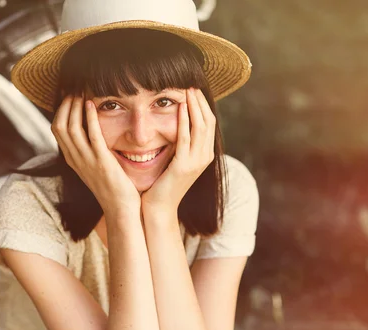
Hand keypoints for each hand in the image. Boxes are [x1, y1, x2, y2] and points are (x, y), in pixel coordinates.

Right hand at [51, 96, 140, 215]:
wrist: (122, 210)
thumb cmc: (114, 188)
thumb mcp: (96, 167)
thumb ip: (91, 151)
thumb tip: (93, 133)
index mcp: (74, 159)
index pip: (57, 129)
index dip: (61, 110)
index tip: (69, 95)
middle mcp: (76, 159)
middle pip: (60, 126)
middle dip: (65, 104)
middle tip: (74, 88)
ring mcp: (87, 161)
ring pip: (71, 128)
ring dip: (74, 107)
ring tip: (80, 92)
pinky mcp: (102, 162)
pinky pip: (92, 136)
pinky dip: (90, 118)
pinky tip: (92, 104)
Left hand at [140, 88, 215, 215]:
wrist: (158, 207)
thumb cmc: (162, 183)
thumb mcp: (175, 159)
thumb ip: (180, 143)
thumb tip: (176, 123)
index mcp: (205, 154)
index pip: (209, 123)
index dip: (202, 104)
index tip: (193, 89)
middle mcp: (205, 157)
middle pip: (208, 121)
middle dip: (200, 101)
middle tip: (191, 84)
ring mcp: (196, 162)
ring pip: (200, 126)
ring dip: (194, 106)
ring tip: (187, 90)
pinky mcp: (183, 166)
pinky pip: (185, 138)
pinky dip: (184, 120)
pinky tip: (180, 106)